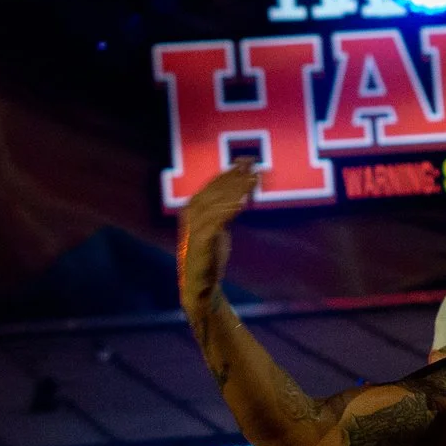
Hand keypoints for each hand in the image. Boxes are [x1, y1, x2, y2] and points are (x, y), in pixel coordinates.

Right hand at [178, 160, 258, 315]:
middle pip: (214, 190)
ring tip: (253, 180)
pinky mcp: (199, 244)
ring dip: (235, 190)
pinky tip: (240, 205)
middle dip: (235, 176)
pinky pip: (214, 224)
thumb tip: (242, 189)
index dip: (230, 171)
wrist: (200, 285)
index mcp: (193, 209)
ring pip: (215, 204)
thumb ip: (225, 207)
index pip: (213, 184)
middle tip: (254, 165)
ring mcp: (194, 229)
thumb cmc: (210, 254)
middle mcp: (190, 215)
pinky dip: (227, 212)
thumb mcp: (219, 226)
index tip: (248, 160)